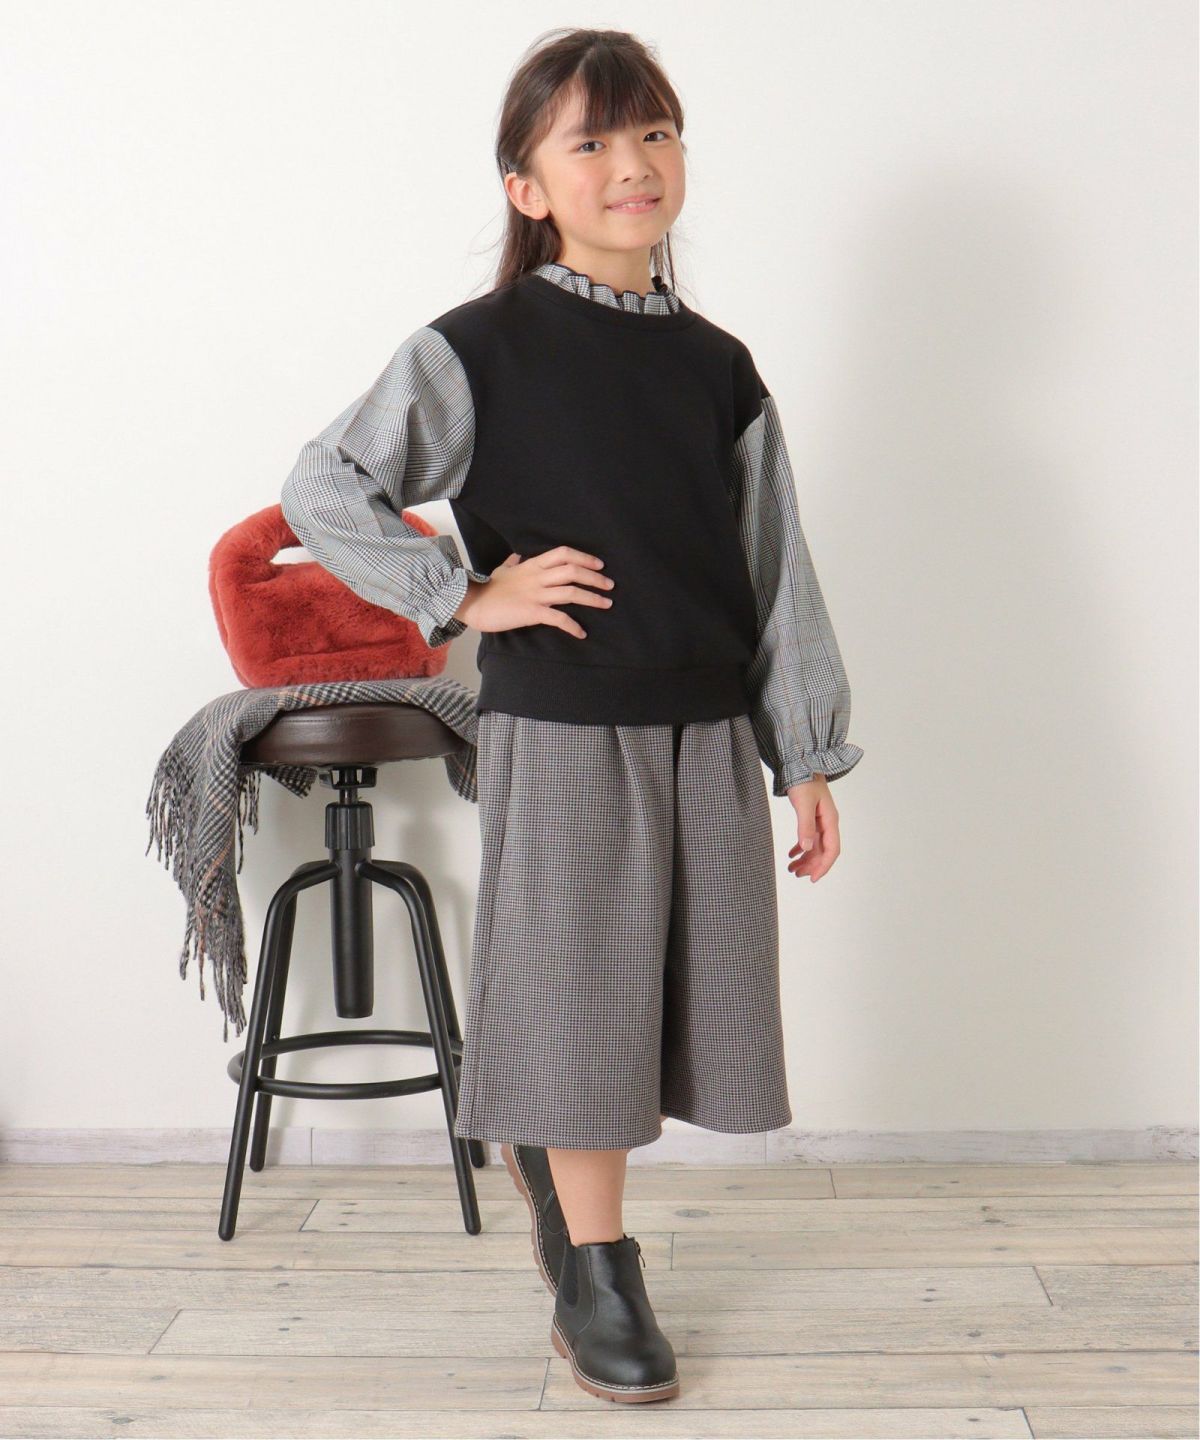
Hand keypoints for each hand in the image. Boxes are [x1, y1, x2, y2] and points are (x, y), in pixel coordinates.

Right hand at [456, 546, 613, 637]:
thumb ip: (512, 563)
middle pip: (573, 571)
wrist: (471, 602)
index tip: (599, 564)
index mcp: (532, 566)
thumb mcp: (501, 571)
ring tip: (606, 604)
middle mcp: (537, 577)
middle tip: (610, 585)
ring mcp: (535, 595)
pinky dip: (573, 626)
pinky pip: (558, 618)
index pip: (564, 554)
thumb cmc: (486, 588)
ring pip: (571, 592)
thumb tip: (516, 556)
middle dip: (595, 577)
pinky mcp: (532, 612)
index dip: (584, 557)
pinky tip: (581, 633)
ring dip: (592, 598)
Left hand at [785, 775, 840, 881]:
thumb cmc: (804, 780)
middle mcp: (827, 822)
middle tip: (796, 875)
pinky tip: (791, 855)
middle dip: (811, 865)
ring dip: (805, 859)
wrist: (800, 762)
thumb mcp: (804, 804)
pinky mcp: (811, 817)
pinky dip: (800, 848)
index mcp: (830, 820)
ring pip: (815, 846)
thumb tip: (807, 848)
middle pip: (823, 850)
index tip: (813, 878)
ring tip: (791, 869)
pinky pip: (808, 838)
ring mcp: (820, 820)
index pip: (832, 849)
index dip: (824, 866)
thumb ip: (805, 826)